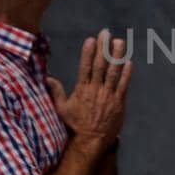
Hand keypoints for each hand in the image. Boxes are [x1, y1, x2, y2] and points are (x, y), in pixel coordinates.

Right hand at [47, 30, 130, 150]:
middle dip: (103, 47)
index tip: (91, 39)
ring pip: (114, 72)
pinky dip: (126, 73)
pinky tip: (128, 62)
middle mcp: (96, 91)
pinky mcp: (119, 103)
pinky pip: (123, 85)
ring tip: (119, 41)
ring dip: (117, 55)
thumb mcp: (61, 108)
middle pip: (100, 65)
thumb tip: (46, 78)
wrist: (90, 142)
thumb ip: (56, 91)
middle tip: (106, 32)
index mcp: (82, 90)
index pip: (85, 67)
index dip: (88, 52)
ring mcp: (108, 96)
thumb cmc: (74, 126)